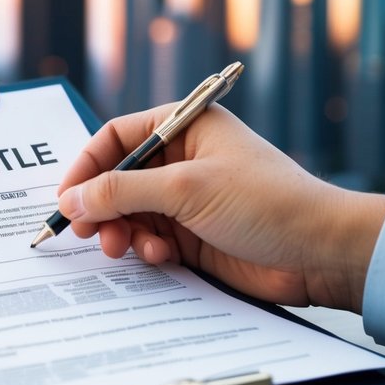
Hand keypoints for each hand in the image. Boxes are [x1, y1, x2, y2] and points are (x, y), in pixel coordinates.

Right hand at [56, 104, 384, 311]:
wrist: (318, 251)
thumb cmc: (266, 202)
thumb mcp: (186, 189)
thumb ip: (123, 191)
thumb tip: (72, 198)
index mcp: (187, 127)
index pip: (118, 136)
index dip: (88, 165)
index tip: (67, 197)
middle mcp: (185, 159)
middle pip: (120, 178)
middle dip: (102, 205)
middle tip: (87, 232)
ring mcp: (189, 199)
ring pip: (132, 213)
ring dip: (122, 231)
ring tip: (123, 247)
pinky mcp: (195, 235)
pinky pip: (152, 239)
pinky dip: (147, 249)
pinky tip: (162, 256)